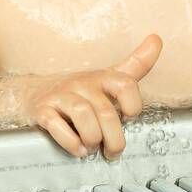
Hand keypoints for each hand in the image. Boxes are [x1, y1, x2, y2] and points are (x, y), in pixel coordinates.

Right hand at [24, 34, 161, 159]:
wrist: (35, 93)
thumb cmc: (80, 91)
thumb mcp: (109, 77)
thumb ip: (136, 64)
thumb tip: (156, 39)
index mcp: (101, 77)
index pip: (125, 85)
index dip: (133, 105)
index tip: (129, 119)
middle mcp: (81, 83)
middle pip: (106, 111)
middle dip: (114, 138)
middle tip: (113, 152)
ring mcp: (60, 96)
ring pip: (83, 114)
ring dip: (92, 139)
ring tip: (93, 148)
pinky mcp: (42, 110)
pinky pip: (56, 125)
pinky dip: (70, 142)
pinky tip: (78, 149)